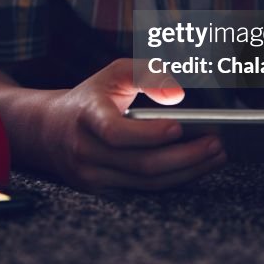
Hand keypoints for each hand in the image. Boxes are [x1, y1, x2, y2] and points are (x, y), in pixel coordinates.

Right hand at [37, 59, 225, 191]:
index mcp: (86, 117)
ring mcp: (92, 176)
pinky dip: (174, 180)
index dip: (148, 134)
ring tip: (215, 155)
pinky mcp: (102, 191)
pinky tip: (197, 167)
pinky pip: (145, 190)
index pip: (115, 132)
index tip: (179, 126)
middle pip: (141, 164)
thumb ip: (145, 73)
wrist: (47, 131)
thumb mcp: (112, 74)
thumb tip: (176, 93)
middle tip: (216, 144)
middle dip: (185, 156)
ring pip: (147, 183)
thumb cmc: (89, 98)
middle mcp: (86, 151)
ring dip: (187, 171)